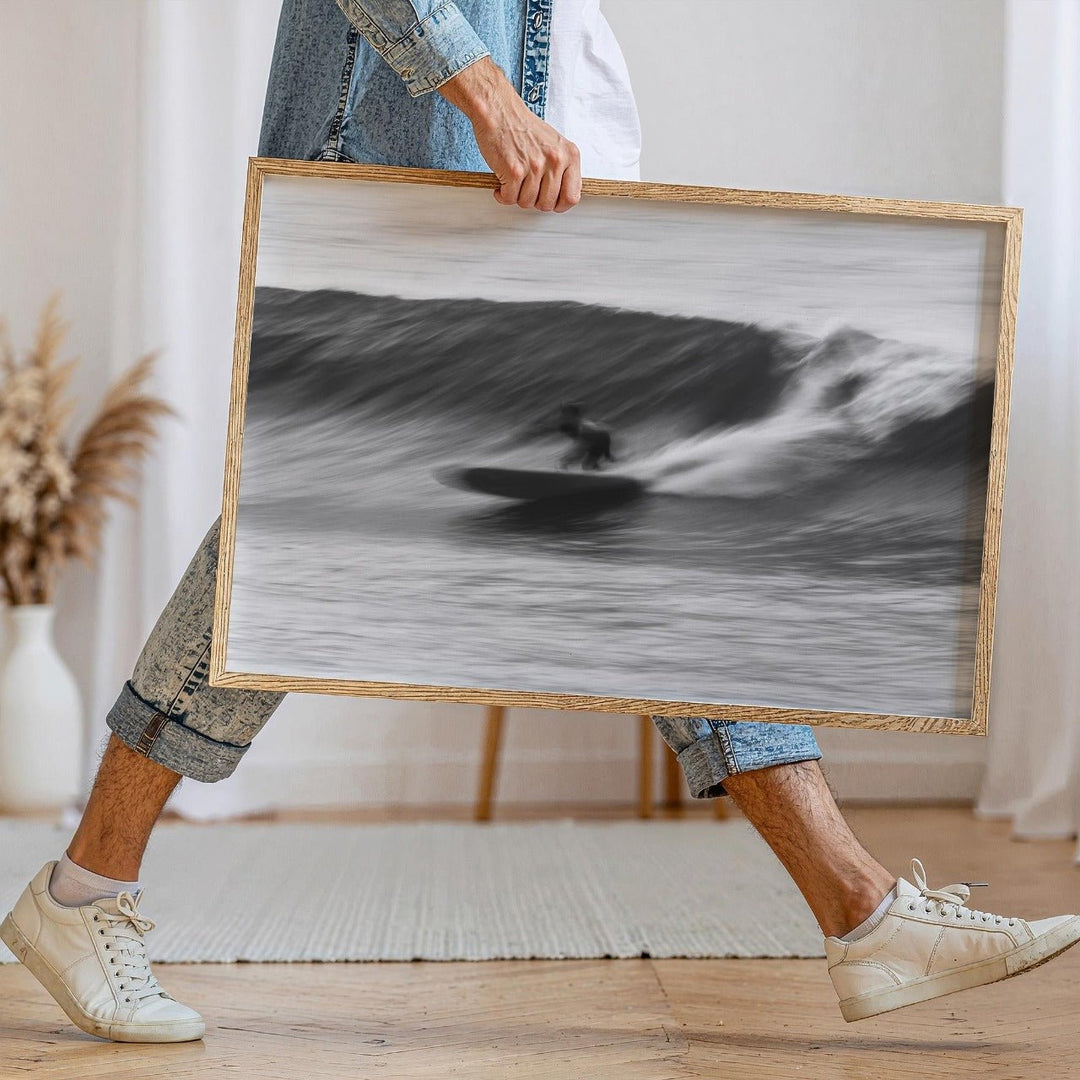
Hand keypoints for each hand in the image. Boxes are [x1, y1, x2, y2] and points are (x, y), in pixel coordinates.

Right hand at [439, 57, 580, 211]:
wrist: (499, 110)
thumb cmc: (523, 128)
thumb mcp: (554, 145)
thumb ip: (561, 169)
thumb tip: (562, 196)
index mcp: (569, 155)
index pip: (572, 197)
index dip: (558, 205)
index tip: (549, 201)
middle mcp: (555, 160)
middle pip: (547, 204)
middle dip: (534, 201)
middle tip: (525, 188)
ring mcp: (535, 166)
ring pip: (527, 203)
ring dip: (516, 196)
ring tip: (513, 180)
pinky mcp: (514, 170)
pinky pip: (510, 198)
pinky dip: (502, 195)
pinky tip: (502, 183)